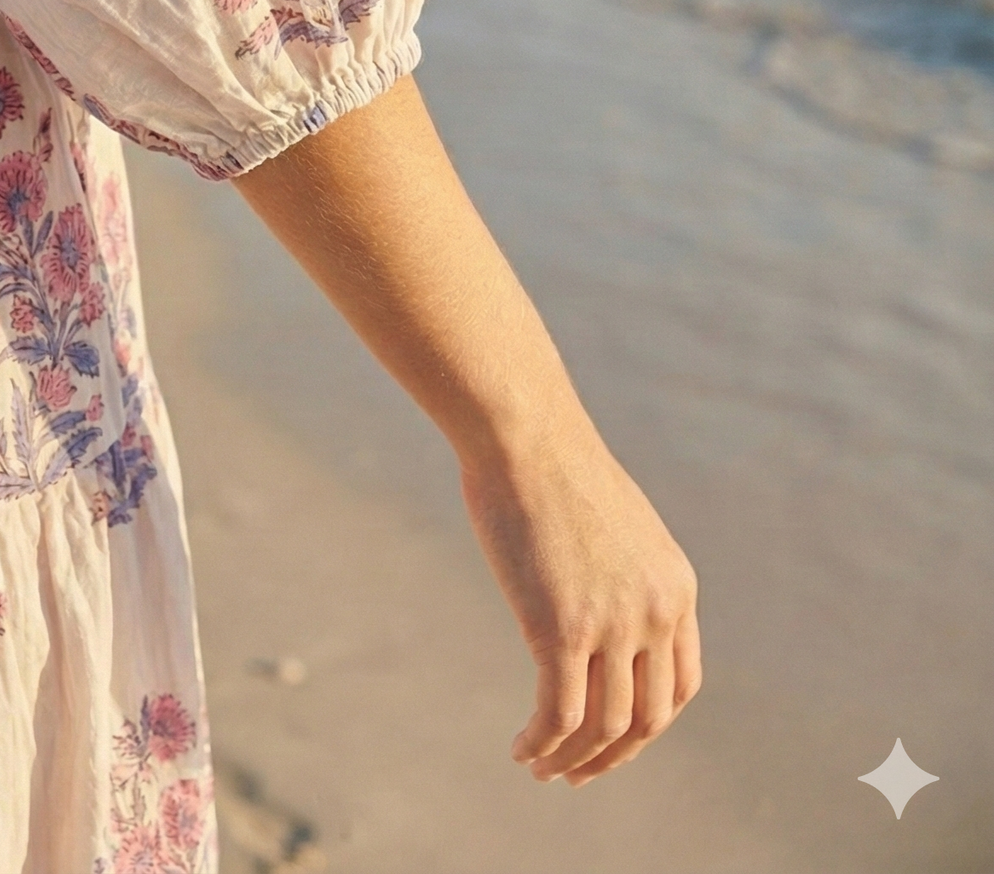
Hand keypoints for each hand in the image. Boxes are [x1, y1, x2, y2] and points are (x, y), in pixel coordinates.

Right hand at [235, 75, 701, 785]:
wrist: (523, 428)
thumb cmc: (549, 461)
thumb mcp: (605, 521)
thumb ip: (614, 568)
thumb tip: (590, 593)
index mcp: (676, 584)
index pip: (681, 685)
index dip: (648, 726)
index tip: (612, 741)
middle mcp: (657, 609)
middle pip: (647, 718)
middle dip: (613, 757)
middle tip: (575, 774)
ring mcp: (613, 622)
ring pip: (602, 726)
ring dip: (572, 760)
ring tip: (540, 768)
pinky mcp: (562, 628)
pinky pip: (558, 715)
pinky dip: (542, 744)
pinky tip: (520, 751)